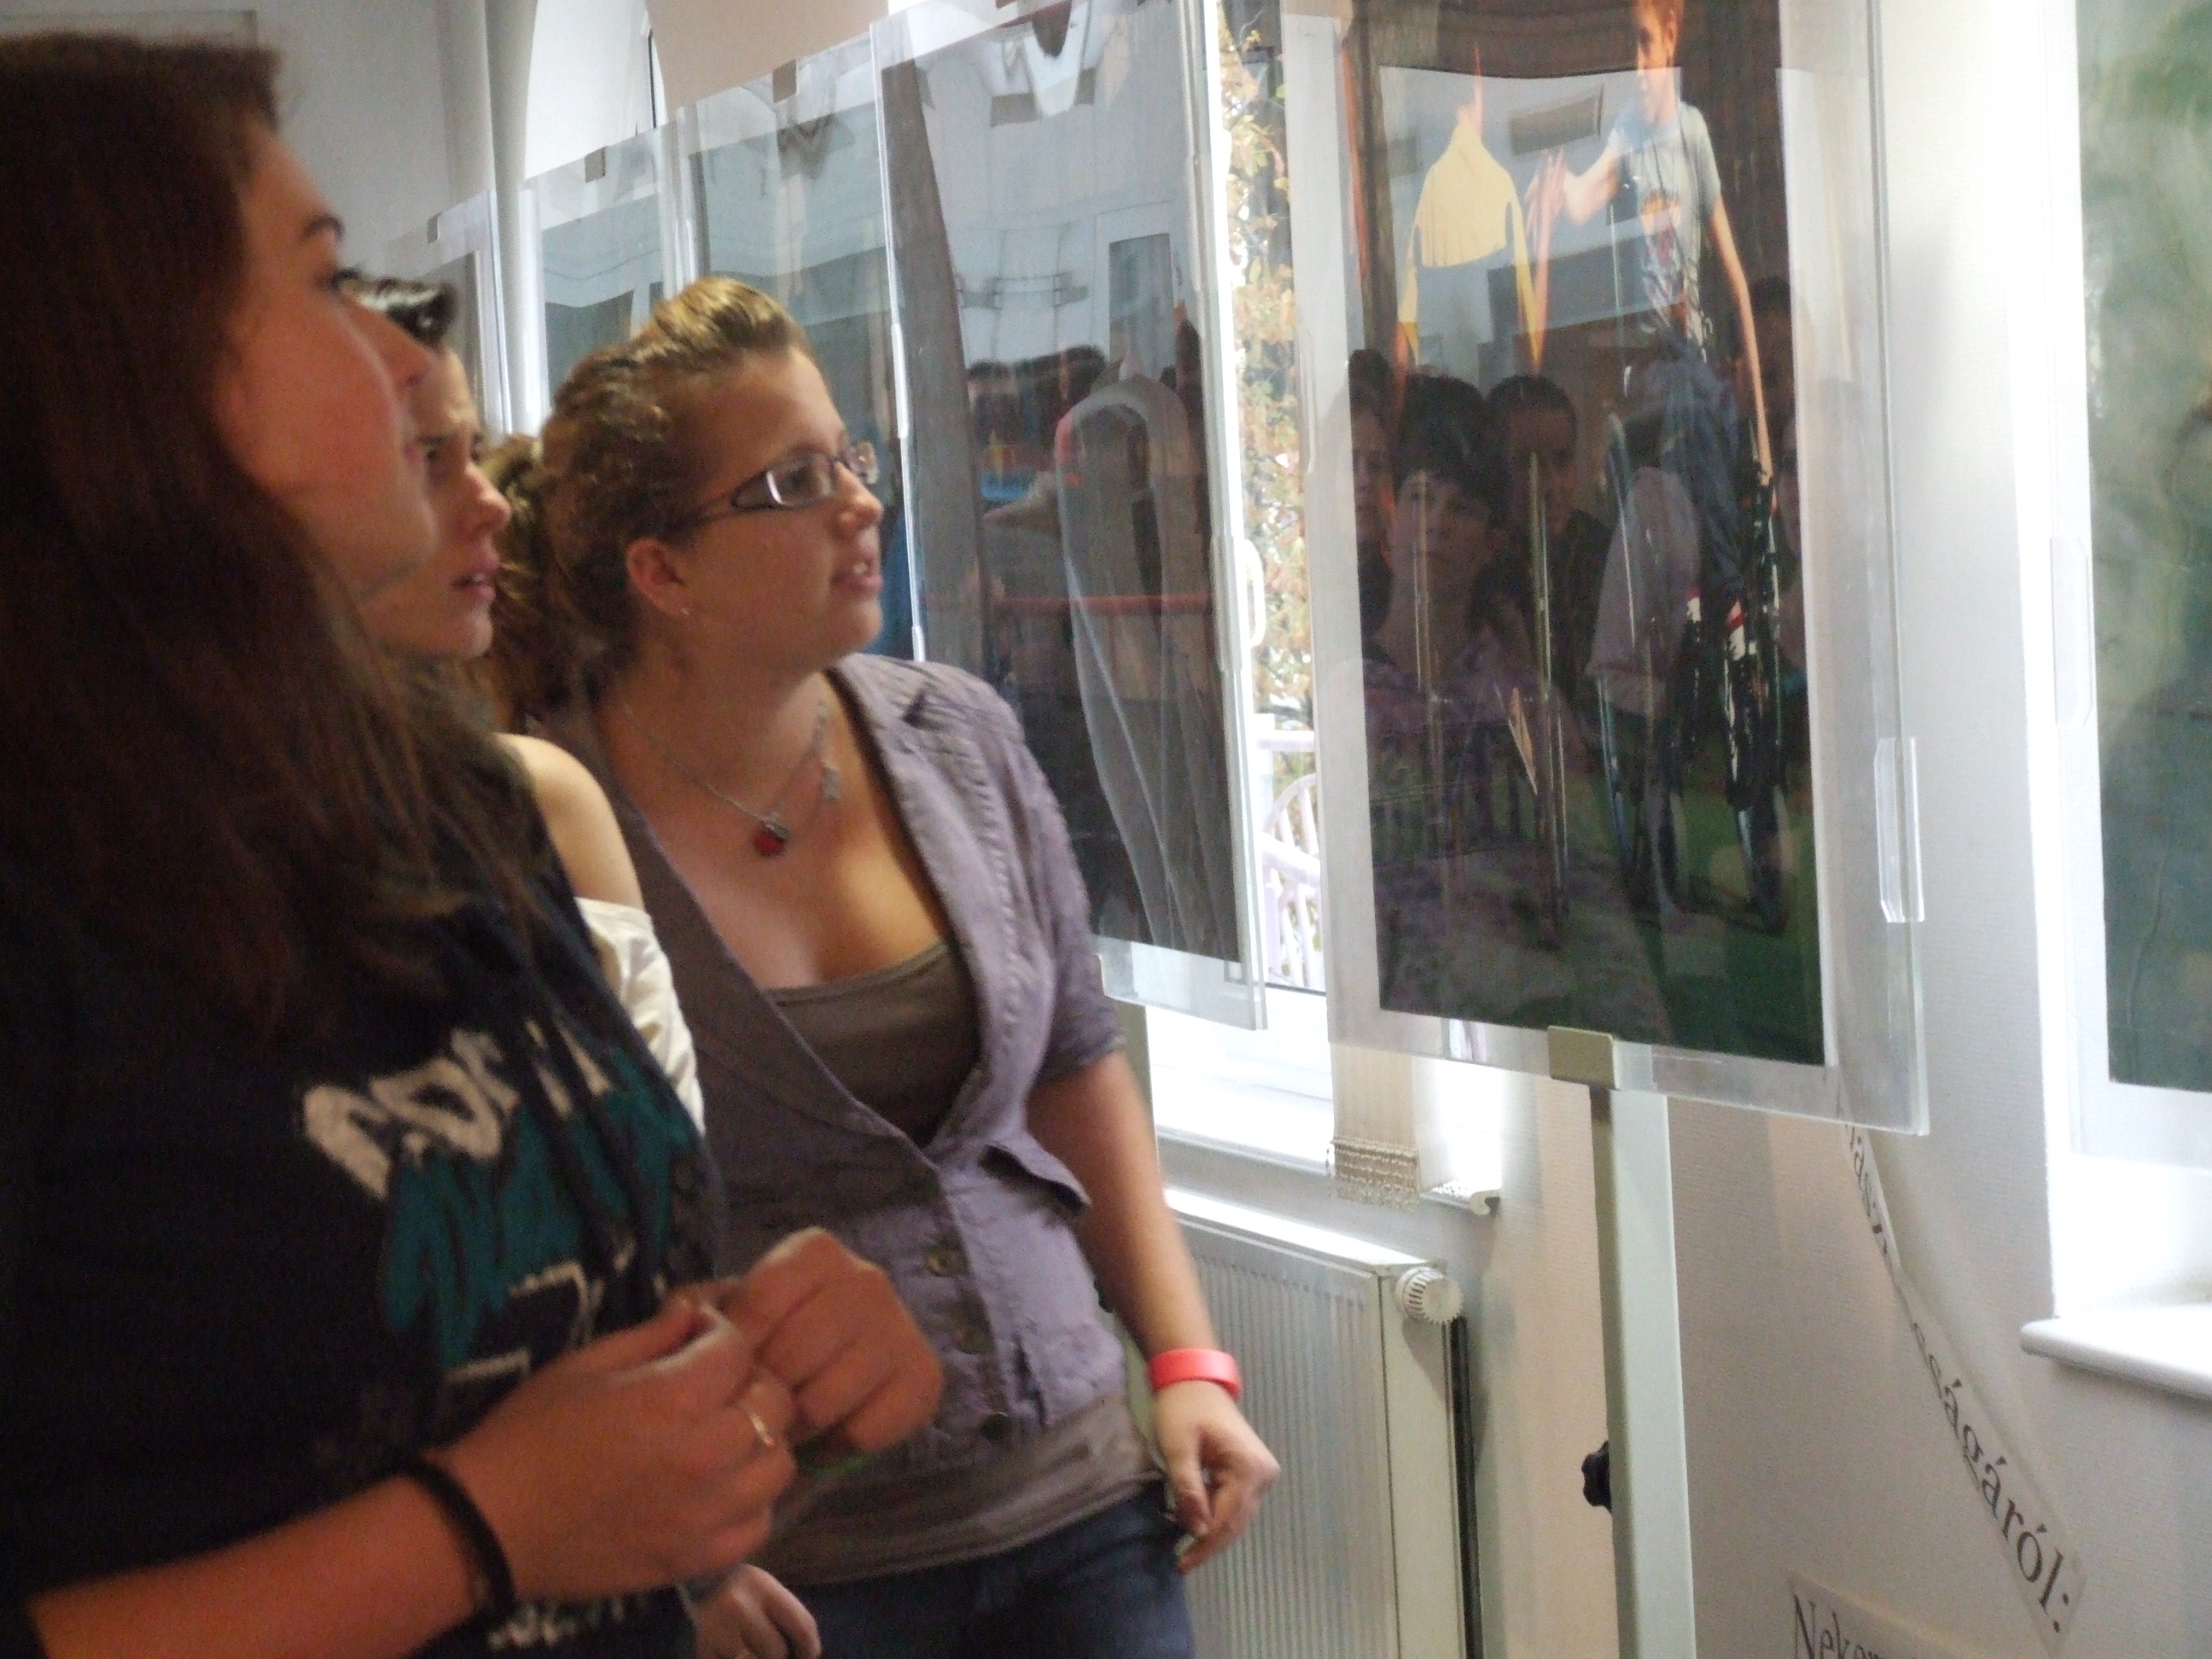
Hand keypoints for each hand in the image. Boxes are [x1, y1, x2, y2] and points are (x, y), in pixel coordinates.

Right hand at [443, 1299, 797, 1602]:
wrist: (489, 1525)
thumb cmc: (530, 1432)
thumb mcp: (587, 1363)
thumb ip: (654, 1335)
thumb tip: (696, 1311)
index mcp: (674, 1398)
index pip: (740, 1347)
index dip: (720, 1334)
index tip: (696, 1339)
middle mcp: (706, 1454)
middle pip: (775, 1401)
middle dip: (750, 1381)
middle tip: (715, 1385)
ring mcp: (707, 1513)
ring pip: (780, 1462)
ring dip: (759, 1441)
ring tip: (721, 1436)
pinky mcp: (697, 1557)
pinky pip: (760, 1522)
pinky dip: (750, 1500)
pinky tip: (716, 1488)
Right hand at [691, 1565, 820, 1658]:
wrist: (697, 1578)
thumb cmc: (741, 1586)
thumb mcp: (767, 1589)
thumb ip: (786, 1615)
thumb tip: (806, 1653)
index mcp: (763, 1587)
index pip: (801, 1626)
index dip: (810, 1648)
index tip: (808, 1655)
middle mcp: (740, 1607)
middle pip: (777, 1651)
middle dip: (779, 1654)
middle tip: (774, 1650)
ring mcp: (718, 1631)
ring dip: (757, 1657)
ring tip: (752, 1647)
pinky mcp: (703, 1649)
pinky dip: (736, 1658)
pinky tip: (735, 1652)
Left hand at [701, 1228, 943, 1451]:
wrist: (830, 1375)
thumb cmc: (768, 1342)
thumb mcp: (722, 1315)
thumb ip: (693, 1310)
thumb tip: (689, 1318)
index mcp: (816, 1251)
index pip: (762, 1300)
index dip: (737, 1347)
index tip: (729, 1368)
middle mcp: (868, 1278)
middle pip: (794, 1352)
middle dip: (767, 1391)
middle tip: (760, 1404)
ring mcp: (901, 1327)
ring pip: (825, 1399)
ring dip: (798, 1424)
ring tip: (791, 1419)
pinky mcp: (926, 1378)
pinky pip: (864, 1430)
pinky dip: (837, 1444)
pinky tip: (829, 1430)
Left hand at [1151, 1381, 1278, 1572]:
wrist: (1195, 1380)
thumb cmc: (1183, 1408)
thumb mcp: (1179, 1449)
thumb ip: (1188, 1490)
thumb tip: (1197, 1532)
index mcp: (1249, 1468)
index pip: (1226, 1519)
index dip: (1203, 1545)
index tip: (1181, 1565)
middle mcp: (1264, 1475)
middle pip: (1235, 1523)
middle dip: (1207, 1542)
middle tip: (1180, 1562)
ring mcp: (1261, 1474)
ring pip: (1235, 1516)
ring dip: (1209, 1528)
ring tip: (1181, 1541)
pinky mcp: (1252, 1472)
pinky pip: (1234, 1502)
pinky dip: (1213, 1513)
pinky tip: (1191, 1519)